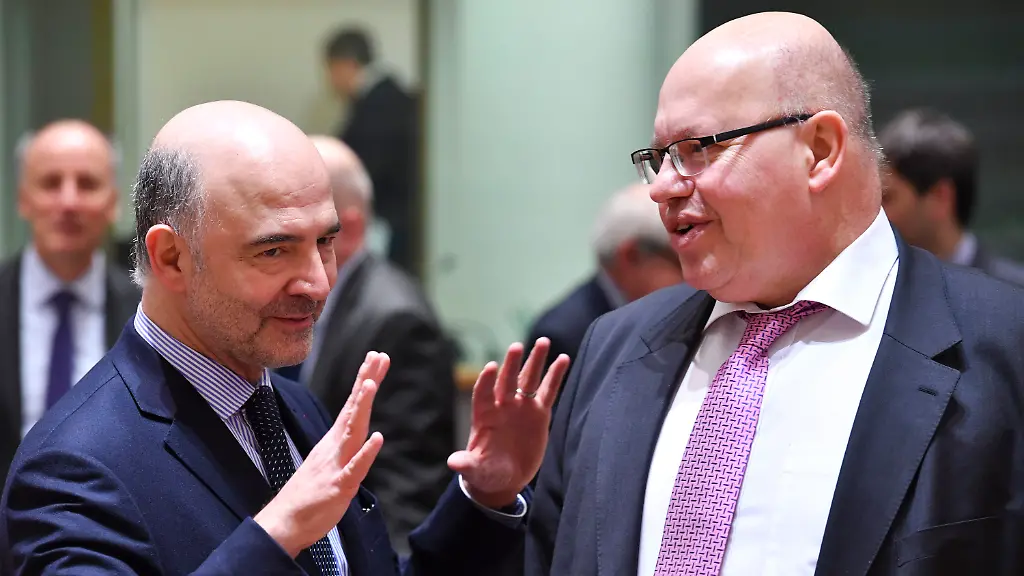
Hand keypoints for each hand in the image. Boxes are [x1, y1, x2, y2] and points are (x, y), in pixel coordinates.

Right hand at [254, 352, 389, 556]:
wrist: (284, 523)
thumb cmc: (308, 496)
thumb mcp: (329, 464)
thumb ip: (344, 447)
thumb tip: (359, 434)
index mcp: (334, 442)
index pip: (352, 406)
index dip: (364, 381)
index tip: (375, 358)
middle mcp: (335, 447)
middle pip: (354, 410)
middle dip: (366, 382)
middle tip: (378, 356)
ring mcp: (335, 465)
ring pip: (352, 432)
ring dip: (362, 407)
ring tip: (371, 384)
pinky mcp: (338, 487)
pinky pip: (354, 468)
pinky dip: (366, 453)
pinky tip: (377, 439)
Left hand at [448, 338, 569, 508]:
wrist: (504, 477)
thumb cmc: (485, 472)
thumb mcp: (475, 470)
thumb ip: (466, 464)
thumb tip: (453, 463)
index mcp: (483, 415)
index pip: (483, 393)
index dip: (486, 381)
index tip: (491, 367)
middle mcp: (502, 406)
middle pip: (507, 380)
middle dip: (511, 364)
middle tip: (516, 347)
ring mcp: (521, 407)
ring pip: (528, 379)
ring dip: (535, 361)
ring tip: (543, 341)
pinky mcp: (539, 413)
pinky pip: (548, 391)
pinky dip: (555, 376)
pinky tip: (563, 358)